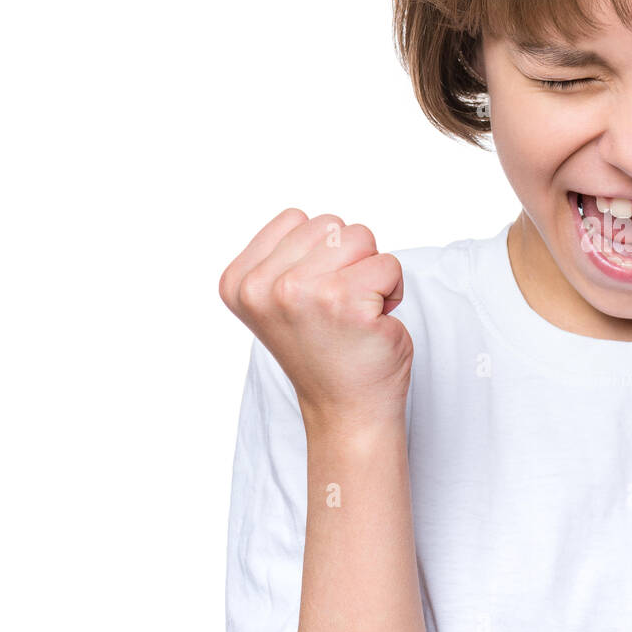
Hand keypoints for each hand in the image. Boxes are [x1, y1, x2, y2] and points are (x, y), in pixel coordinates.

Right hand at [219, 208, 412, 426]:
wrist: (346, 411)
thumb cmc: (325, 352)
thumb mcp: (278, 300)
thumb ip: (284, 259)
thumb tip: (317, 224)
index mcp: (238, 281)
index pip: (297, 219)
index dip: (320, 253)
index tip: (315, 296)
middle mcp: (262, 286)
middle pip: (331, 224)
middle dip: (349, 259)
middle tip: (341, 307)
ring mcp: (301, 292)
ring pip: (361, 236)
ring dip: (371, 271)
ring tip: (357, 311)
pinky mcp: (345, 302)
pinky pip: (389, 265)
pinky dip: (393, 290)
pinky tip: (376, 322)